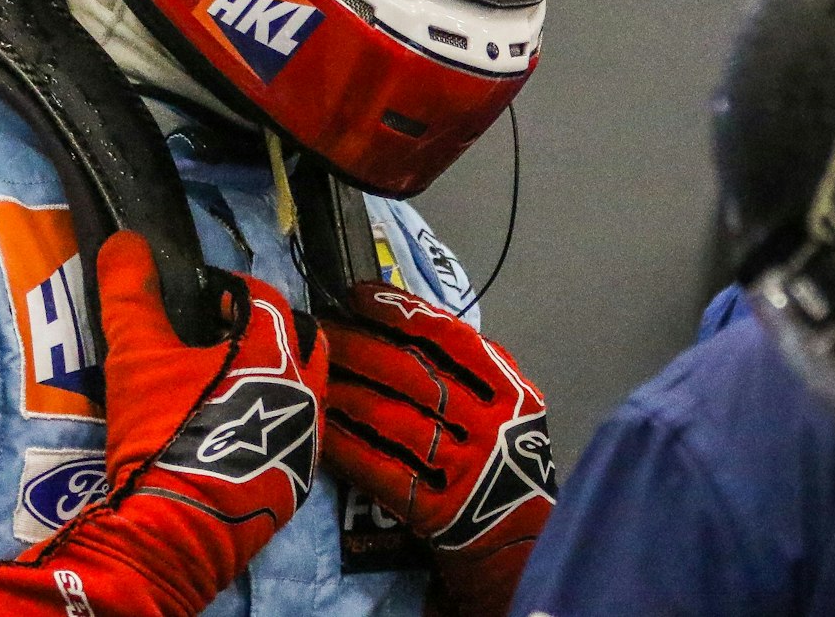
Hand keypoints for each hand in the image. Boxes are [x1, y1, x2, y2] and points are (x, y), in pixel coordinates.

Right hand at [0, 231, 326, 616]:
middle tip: (225, 337)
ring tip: (230, 384)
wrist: (178, 527)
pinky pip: (299, 431)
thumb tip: (124, 240)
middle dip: (270, 328)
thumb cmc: (164, 433)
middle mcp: (306, 383)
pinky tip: (240, 433)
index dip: (235, 288)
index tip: (207, 296)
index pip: (266, 296)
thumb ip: (129, 294)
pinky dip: (277, 419)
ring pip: (305, 385)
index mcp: (274, 346)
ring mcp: (310, 433)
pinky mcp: (302, 476)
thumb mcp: (136, 357)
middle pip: (300, 337)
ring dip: (277, 374)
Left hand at [319, 282, 554, 616]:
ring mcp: (464, 469)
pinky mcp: (435, 509)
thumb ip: (474, 369)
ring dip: (347, 393)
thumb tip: (401, 318)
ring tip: (314, 374)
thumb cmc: (505, 457)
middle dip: (360, 348)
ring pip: (393, 420)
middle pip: (414, 376)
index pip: (451, 338)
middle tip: (321, 331)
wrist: (520, 540)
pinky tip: (321, 428)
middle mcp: (491, 426)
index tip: (358, 295)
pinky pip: (380, 470)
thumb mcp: (511, 406)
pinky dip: (348, 447)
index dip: (401, 312)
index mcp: (512, 390)